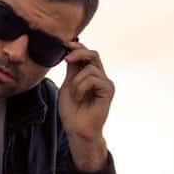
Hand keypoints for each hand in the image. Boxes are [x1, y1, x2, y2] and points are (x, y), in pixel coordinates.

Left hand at [58, 42, 113, 171]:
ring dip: (76, 81)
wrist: (77, 130)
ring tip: (74, 95)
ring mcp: (106, 84)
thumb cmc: (72, 111)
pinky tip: (79, 97)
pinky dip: (81, 87)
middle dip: (79, 53)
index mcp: (91, 75)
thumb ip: (72, 70)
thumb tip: (71, 52)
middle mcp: (101, 77)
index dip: (78, 47)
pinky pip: (94, 80)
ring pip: (90, 69)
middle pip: (93, 55)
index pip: (88, 55)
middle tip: (66, 58)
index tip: (65, 44)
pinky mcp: (108, 91)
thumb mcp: (67, 86)